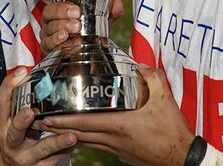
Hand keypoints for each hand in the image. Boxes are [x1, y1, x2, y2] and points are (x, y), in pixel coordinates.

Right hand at [0, 67, 76, 165]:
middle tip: (30, 112)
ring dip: (57, 142)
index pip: (1, 103)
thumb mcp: (12, 119)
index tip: (22, 72)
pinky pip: (56, 157)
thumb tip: (32, 70)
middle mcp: (12, 141)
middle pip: (15, 131)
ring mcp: (26, 156)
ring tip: (71, 136)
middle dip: (21, 122)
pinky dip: (67, 148)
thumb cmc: (17, 136)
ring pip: (41, 149)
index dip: (9, 86)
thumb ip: (21, 99)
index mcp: (4, 124)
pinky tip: (77, 141)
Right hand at [34, 0, 123, 52]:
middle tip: (76, 13)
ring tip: (76, 28)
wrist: (87, 53)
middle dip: (61, 10)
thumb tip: (115, 4)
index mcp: (60, 4)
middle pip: (47, 10)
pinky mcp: (49, 47)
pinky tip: (72, 42)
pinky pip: (50, 44)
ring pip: (49, 27)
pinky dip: (61, 43)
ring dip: (62, 26)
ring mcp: (48, 32)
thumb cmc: (89, 30)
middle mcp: (51, 17)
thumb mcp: (102, 19)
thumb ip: (109, 11)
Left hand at [35, 67, 193, 165]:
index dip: (62, 120)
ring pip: (87, 142)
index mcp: (120, 125)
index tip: (45, 116)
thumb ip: (152, 78)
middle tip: (40, 122)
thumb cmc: (172, 132)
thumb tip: (140, 66)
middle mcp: (114, 139)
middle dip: (57, 128)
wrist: (182, 158)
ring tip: (54, 128)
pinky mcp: (123, 155)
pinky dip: (87, 139)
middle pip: (79, 134)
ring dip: (69, 134)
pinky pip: (99, 146)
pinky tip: (84, 134)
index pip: (84, 122)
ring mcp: (117, 150)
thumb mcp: (165, 99)